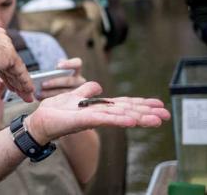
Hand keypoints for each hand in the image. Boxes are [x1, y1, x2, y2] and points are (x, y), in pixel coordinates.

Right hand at [0, 26, 33, 101]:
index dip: (2, 67)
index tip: (6, 78)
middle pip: (9, 61)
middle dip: (14, 77)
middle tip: (19, 90)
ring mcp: (4, 45)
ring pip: (16, 68)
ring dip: (22, 84)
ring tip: (26, 96)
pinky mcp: (9, 55)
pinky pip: (20, 72)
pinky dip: (25, 83)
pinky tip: (28, 92)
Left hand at [26, 82, 170, 144]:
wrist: (40, 120)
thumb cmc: (55, 110)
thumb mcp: (73, 94)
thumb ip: (86, 90)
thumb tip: (98, 85)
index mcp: (98, 107)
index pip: (123, 104)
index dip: (140, 104)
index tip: (158, 105)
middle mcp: (98, 113)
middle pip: (126, 111)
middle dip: (146, 113)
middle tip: (166, 115)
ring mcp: (92, 118)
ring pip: (119, 116)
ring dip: (138, 118)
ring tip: (156, 120)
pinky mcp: (83, 120)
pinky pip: (103, 119)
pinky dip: (118, 120)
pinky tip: (131, 121)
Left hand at [38, 58, 85, 99]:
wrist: (56, 87)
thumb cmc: (54, 75)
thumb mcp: (54, 70)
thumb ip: (51, 70)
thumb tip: (42, 75)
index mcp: (77, 69)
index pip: (77, 63)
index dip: (68, 64)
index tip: (57, 66)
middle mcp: (79, 80)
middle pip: (68, 81)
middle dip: (55, 82)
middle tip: (43, 84)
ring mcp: (77, 92)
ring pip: (65, 93)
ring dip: (51, 93)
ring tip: (40, 93)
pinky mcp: (71, 101)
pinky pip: (62, 101)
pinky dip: (51, 100)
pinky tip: (42, 99)